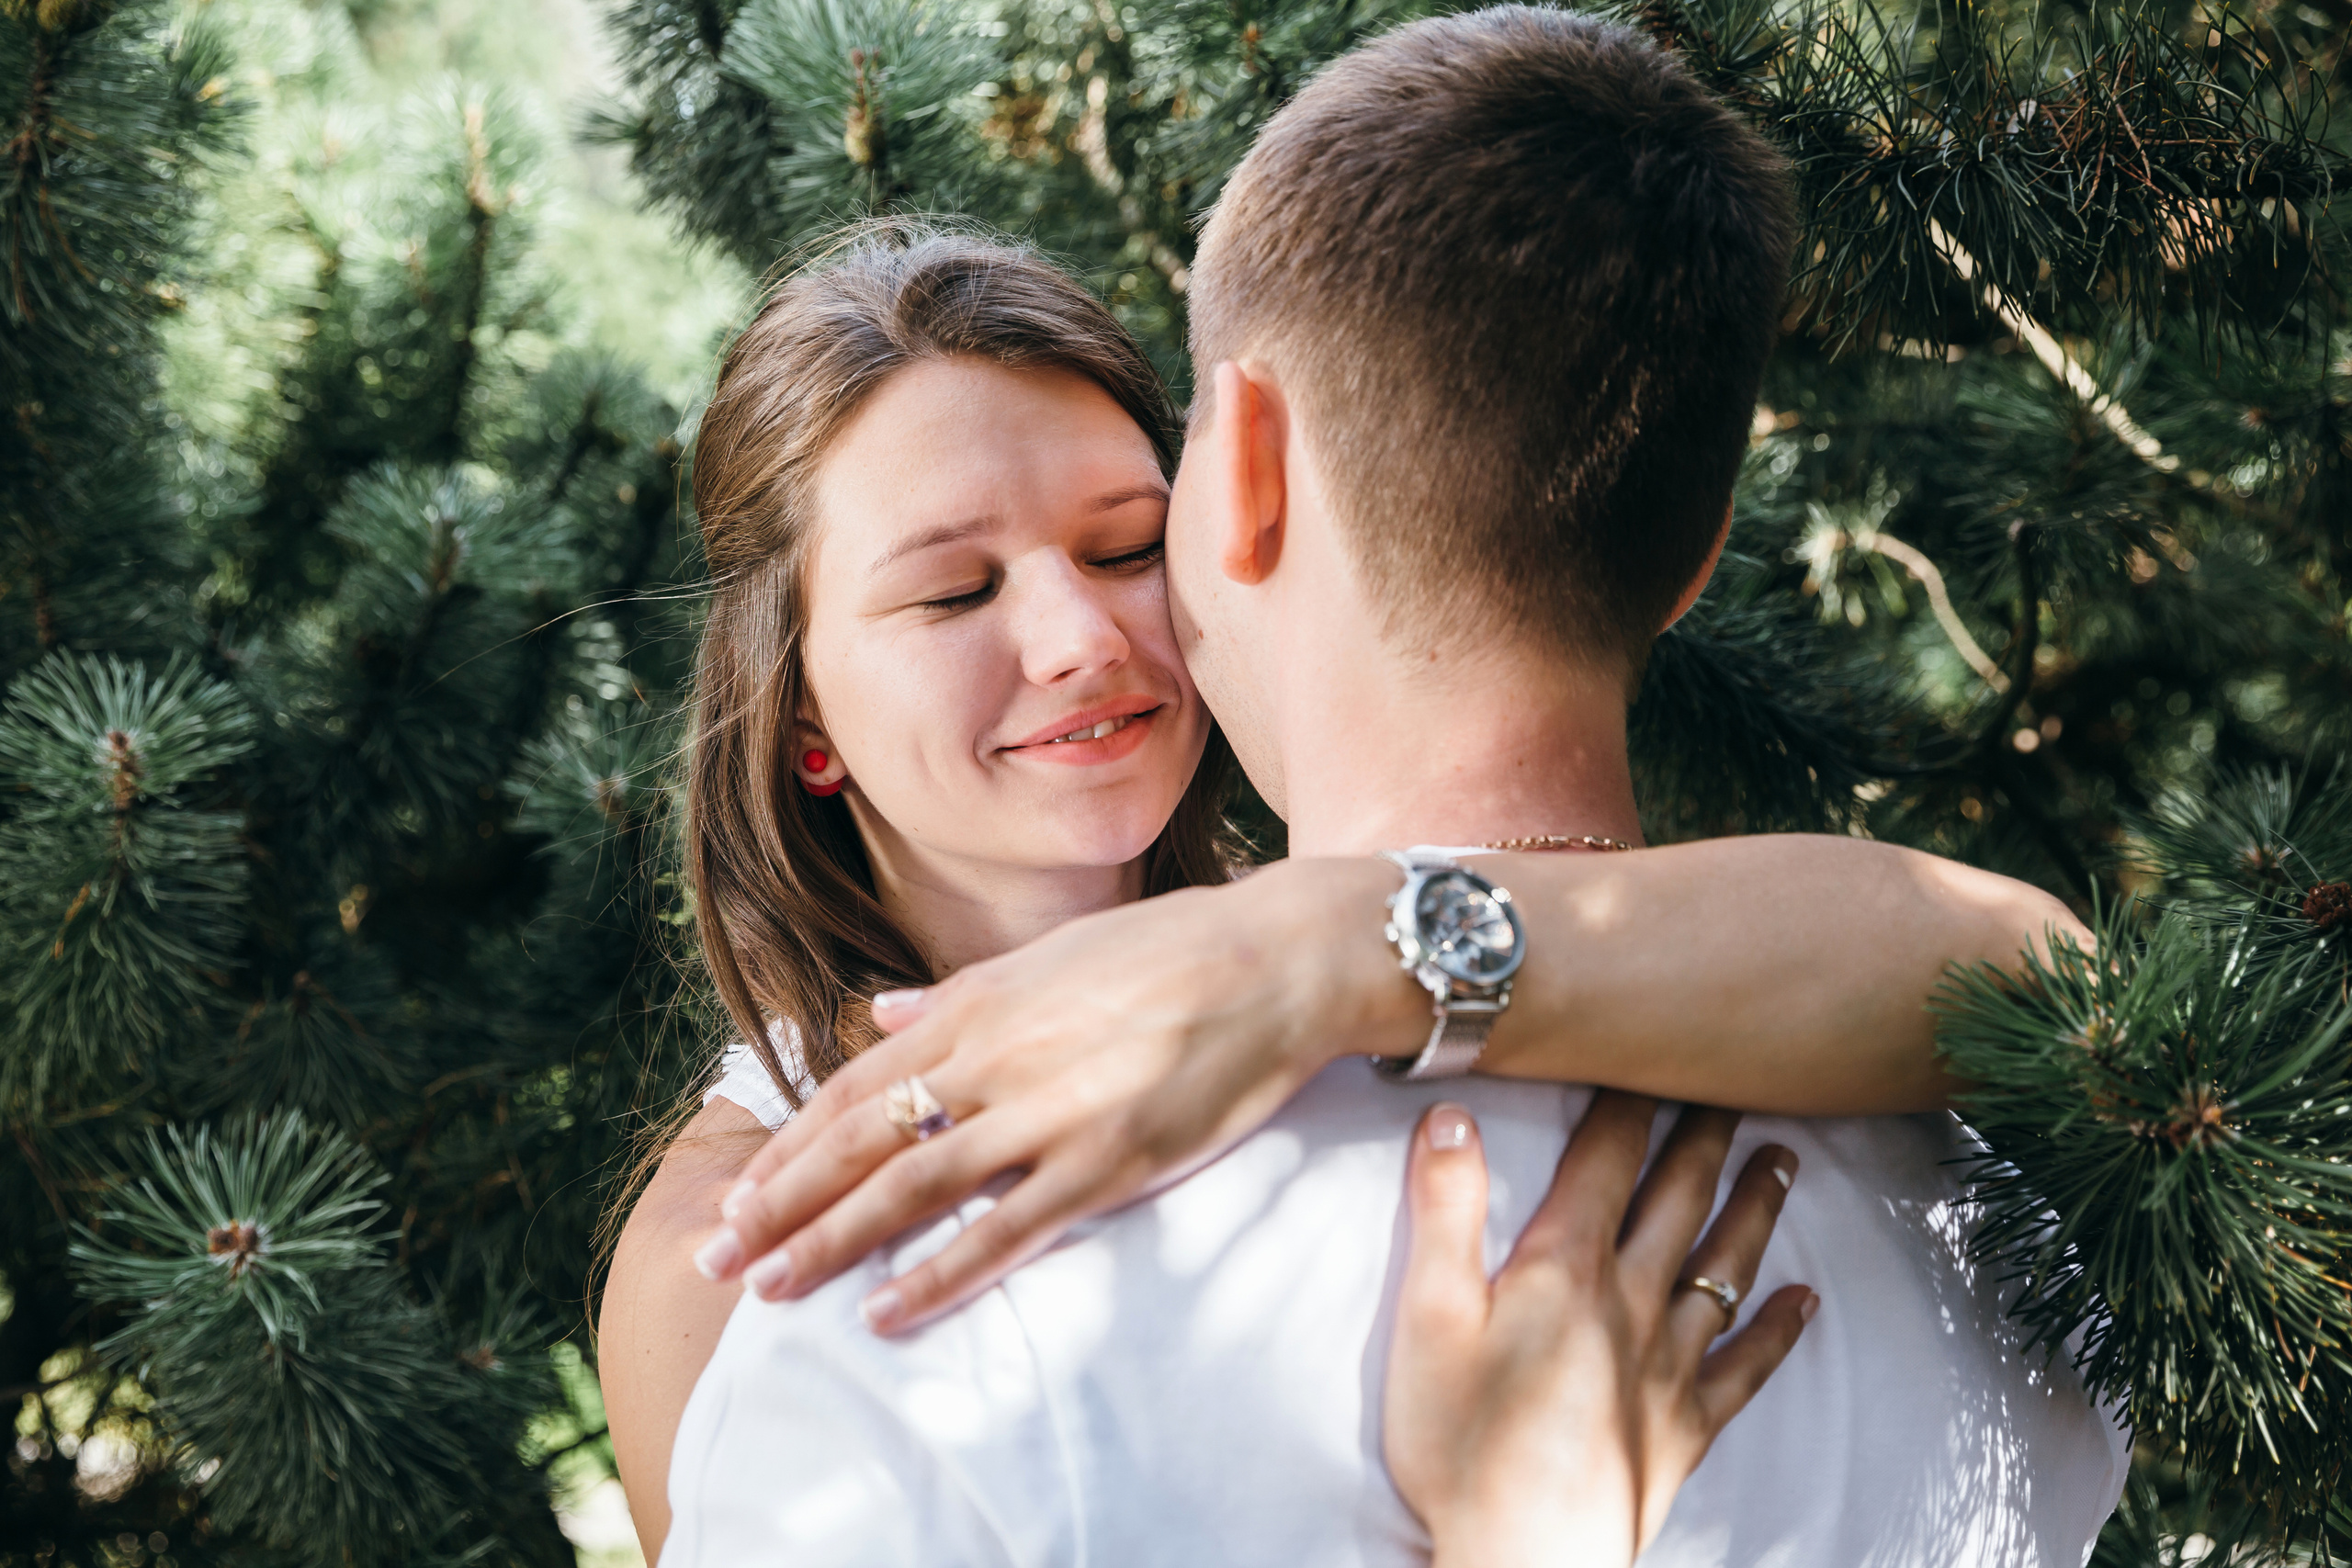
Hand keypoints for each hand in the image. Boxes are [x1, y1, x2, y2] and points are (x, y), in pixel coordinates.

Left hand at [694, 858, 1417, 1327]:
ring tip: (771, 1291)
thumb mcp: (1052, 955)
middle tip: (719, 1259)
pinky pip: (1004, 1232)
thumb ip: (962, 992)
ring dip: (832, 1243)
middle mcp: (994, 1057)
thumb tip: (884, 1007)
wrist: (1278, 957)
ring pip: (912, 1189)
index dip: (790, 1146)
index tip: (742, 1193)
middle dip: (781, 1203)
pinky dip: (939, 1276)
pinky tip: (888, 1313)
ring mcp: (1047, 1112)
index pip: (855, 1085)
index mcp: (979, 1004)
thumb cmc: (1172, 952)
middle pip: (861, 1141)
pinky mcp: (1107, 1162)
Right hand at [1384, 1093, 1813, 1567]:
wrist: (1524, 1558)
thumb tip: (1451, 1113)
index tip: (1652, 1048)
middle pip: (1678, 1198)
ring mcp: (1667, 1365)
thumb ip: (1444, 1211)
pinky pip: (1745, 1367)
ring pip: (1724, 1266)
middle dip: (1706, 1135)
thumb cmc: (1459, 1441)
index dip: (1629, 1098)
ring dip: (1754, 1208)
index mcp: (1566, 1268)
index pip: (1607, 1158)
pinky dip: (1778, 1331)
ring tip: (1781, 1161)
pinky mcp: (1685, 1425)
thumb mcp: (1426, 1317)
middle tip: (1738, 1083)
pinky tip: (1805, 1302)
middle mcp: (1631, 1302)